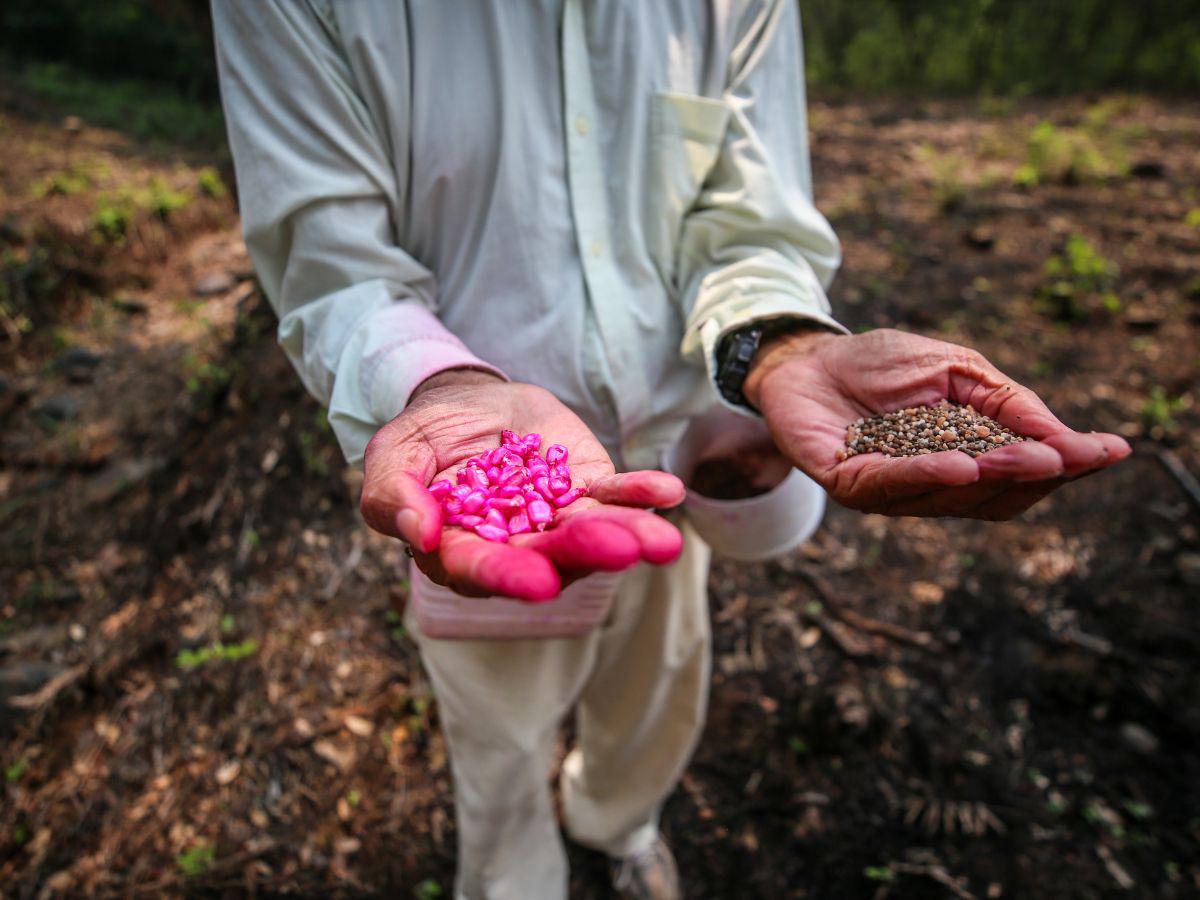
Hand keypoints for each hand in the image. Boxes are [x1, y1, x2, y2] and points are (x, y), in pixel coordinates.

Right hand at [360, 370, 685, 599]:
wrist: (469, 402)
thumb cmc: (425, 439)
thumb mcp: (393, 455)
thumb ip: (393, 494)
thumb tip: (421, 530)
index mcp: (458, 551)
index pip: (480, 569)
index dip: (508, 576)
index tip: (539, 582)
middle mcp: (514, 546)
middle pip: (549, 557)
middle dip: (585, 555)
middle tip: (620, 551)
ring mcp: (557, 519)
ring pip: (592, 533)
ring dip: (627, 536)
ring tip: (661, 540)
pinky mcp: (587, 488)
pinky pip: (617, 495)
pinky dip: (641, 494)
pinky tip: (667, 490)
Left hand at [743, 328, 1129, 518]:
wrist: (806, 357)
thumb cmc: (880, 365)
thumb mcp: (957, 371)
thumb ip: (1006, 404)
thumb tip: (1066, 438)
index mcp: (963, 462)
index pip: (1022, 476)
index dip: (1065, 466)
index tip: (1111, 451)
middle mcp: (929, 487)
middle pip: (993, 497)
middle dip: (1032, 476)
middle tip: (1066, 458)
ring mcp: (888, 492)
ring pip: (948, 497)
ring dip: (989, 478)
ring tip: (1026, 459)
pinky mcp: (846, 483)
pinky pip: (890, 485)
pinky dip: (926, 476)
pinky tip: (960, 464)